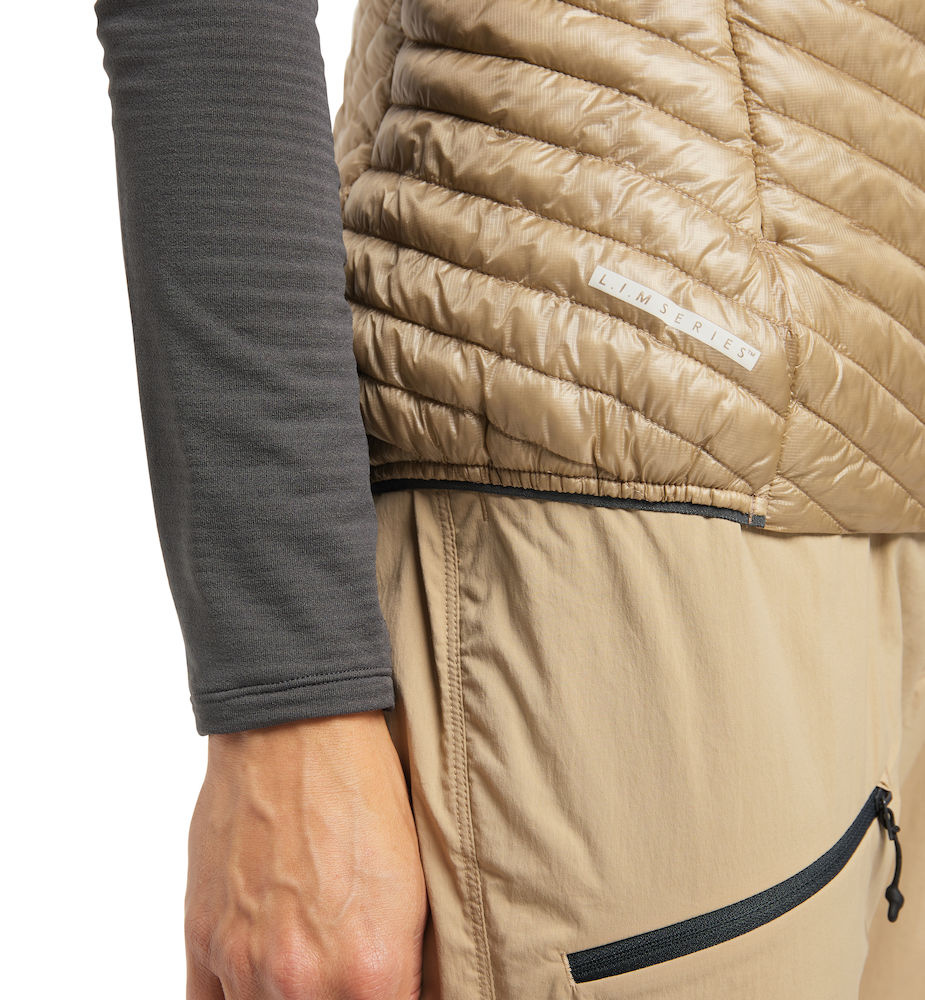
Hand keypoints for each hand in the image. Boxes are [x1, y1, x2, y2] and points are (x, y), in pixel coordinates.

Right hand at [184, 709, 427, 998]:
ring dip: (289, 999)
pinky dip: (236, 998)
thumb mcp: (414, 888)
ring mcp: (243, 962)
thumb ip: (402, 971)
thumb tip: (398, 995)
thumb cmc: (363, 791)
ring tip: (307, 969)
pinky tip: (258, 979)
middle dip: (339, 999)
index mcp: (370, 974)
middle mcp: (300, 983)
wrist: (298, 727)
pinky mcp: (202, 938)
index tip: (388, 988)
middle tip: (346, 973)